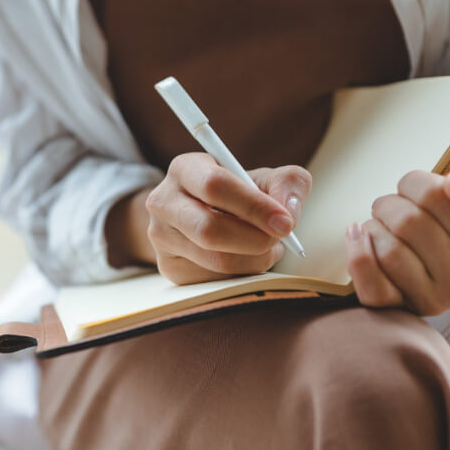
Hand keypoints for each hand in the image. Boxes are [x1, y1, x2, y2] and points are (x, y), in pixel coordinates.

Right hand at [145, 153, 311, 284]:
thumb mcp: (266, 179)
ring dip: (254, 259)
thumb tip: (288, 211)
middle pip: (209, 229)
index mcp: (185, 168)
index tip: (286, 222)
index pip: (215, 186)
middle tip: (280, 239)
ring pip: (215, 260)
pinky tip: (247, 259)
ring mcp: (161, 237)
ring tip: (267, 247)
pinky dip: (243, 274)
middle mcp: (164, 201)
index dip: (253, 206)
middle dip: (255, 239)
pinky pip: (214, 281)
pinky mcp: (169, 267)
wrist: (207, 214)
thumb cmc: (241, 194)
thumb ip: (288, 183)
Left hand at [344, 163, 449, 315]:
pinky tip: (358, 235)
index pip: (435, 195)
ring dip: (374, 227)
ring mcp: (434, 301)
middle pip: (407, 222)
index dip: (415, 182)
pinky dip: (358, 255)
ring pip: (388, 251)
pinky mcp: (402, 311)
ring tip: (383, 224)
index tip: (416, 187)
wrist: (449, 264)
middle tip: (394, 205)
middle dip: (391, 204)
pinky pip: (372, 287)